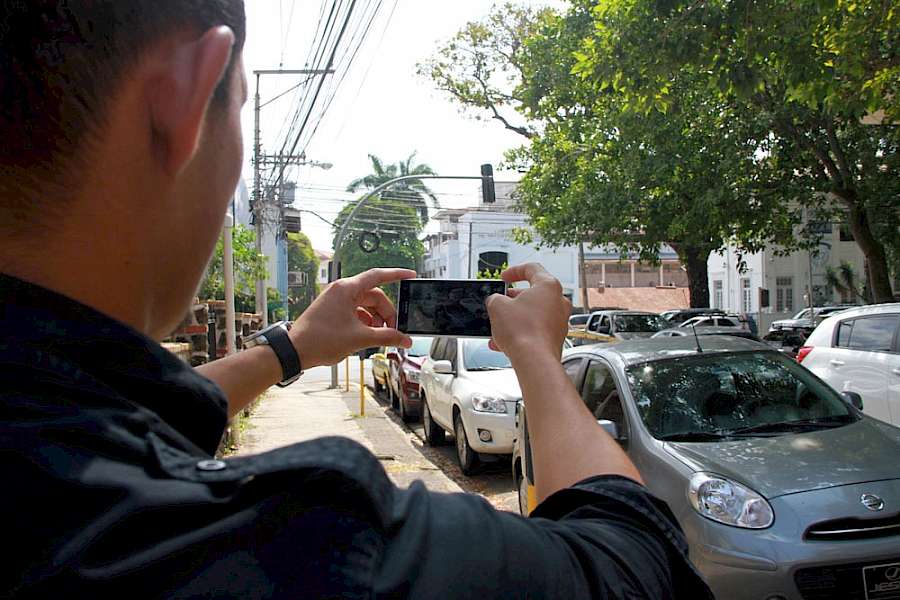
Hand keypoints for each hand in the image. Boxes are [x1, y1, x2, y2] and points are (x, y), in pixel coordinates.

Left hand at [289, 268, 415, 367]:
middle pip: (373, 296)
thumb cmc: (320, 340)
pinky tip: (366, 336)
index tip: (410, 275)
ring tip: (379, 336)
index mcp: (347, 289)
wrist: (294, 351)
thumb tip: (404, 339)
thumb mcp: (359, 339)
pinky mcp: (332, 310)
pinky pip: (355, 312)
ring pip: (365, 305)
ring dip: (375, 319)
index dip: (396, 275)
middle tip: (393, 330)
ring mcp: (335, 300)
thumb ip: (386, 337)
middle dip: (386, 313)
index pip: (377, 275)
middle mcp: (341, 291)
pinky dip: (364, 322)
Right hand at [486, 263, 570, 362]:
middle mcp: (558, 302)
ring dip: (514, 318)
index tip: (504, 277)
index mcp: (548, 286)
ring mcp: (559, 321)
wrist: (534, 361)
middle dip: (512, 299)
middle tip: (499, 303)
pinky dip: (520, 333)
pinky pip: (535, 330)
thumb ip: (495, 298)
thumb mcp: (497, 306)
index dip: (514, 271)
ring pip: (533, 314)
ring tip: (498, 326)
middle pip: (533, 293)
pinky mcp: (555, 338)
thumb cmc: (523, 332)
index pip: (532, 268)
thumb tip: (496, 302)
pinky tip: (503, 342)